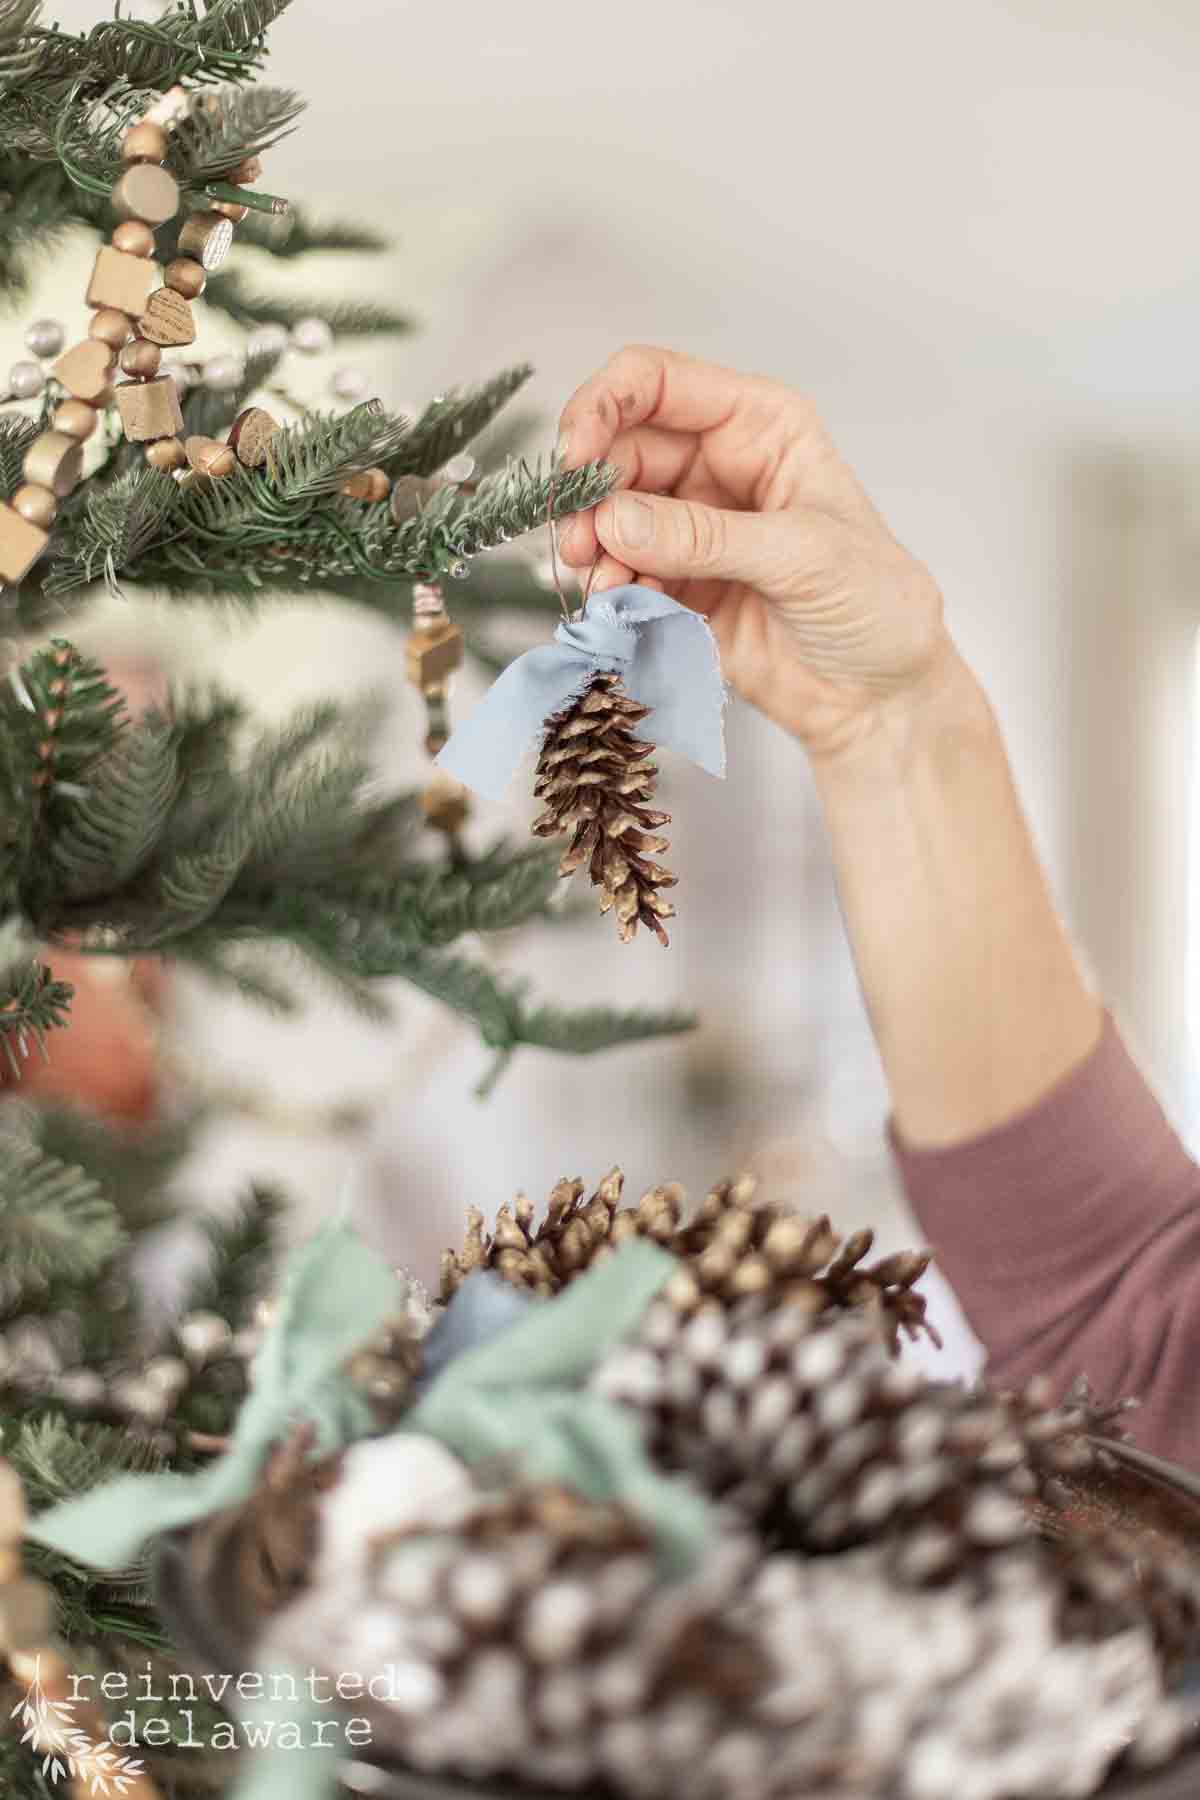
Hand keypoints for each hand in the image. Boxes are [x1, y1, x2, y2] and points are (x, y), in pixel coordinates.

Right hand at [556, 345, 953, 756]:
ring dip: (593, 546)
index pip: (658, 383)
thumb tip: (616, 519)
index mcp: (761, 426)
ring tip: (603, 585)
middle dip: (591, 492)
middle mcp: (719, 465)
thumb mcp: (801, 557)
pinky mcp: (677, 583)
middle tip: (578, 541)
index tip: (576, 460)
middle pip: (620, 450)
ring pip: (611, 513)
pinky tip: (622, 608)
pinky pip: (619, 570)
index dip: (604, 407)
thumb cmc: (875, 607)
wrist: (879, 697)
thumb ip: (705, 536)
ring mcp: (694, 526)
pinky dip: (609, 587)